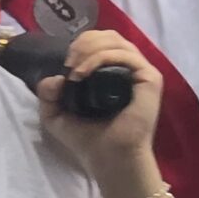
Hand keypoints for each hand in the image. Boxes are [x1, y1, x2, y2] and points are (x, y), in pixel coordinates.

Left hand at [37, 32, 161, 184]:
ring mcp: (142, 72)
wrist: (110, 162)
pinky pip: (125, 56)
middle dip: (84, 42)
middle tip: (69, 62)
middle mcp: (129, 68)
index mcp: (114, 72)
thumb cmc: (90, 141)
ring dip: (89, 49)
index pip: (101, 41)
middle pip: (109, 36)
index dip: (81, 43)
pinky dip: (100, 58)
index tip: (65, 63)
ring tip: (74, 70)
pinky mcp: (150, 79)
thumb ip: (48, 96)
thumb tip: (53, 78)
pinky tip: (83, 73)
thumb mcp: (57, 117)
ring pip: (116, 42)